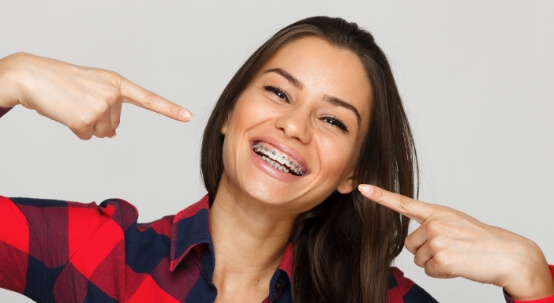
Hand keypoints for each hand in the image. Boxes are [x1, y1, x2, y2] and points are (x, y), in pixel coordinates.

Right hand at [0, 52, 191, 138]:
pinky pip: (87, 136)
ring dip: (86, 125)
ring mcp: (101, 106)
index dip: (169, 109)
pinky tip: (66, 113)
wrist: (34, 76)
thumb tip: (112, 134)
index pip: (148, 99)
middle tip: (79, 102)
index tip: (188, 116)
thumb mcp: (93, 88)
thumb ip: (109, 107)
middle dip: (97, 119)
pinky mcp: (87, 118)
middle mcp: (113, 93)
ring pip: (102, 132)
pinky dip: (75, 130)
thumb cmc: (63, 82)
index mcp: (117, 83)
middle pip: (115, 125)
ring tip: (72, 105)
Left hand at [358, 184, 553, 299]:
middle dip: (426, 252)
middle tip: (451, 249)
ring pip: (419, 259)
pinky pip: (429, 271)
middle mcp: (434, 223)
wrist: (507, 253)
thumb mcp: (455, 223)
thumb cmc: (481, 240)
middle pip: (410, 244)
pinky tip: (458, 265)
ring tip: (457, 256)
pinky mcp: (441, 257)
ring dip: (435, 263)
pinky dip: (442, 273)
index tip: (362, 188)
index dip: (380, 196)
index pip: (403, 203)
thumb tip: (414, 244)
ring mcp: (437, 239)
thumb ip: (432, 226)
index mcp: (437, 212)